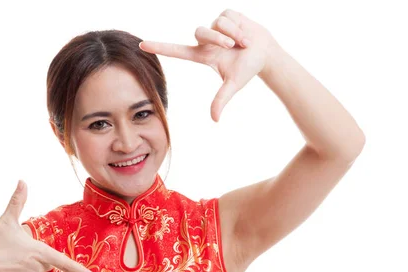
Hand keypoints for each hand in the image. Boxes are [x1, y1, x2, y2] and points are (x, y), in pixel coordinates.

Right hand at [0, 181, 99, 271]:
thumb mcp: (6, 220)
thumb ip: (17, 201)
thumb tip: (22, 181)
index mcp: (40, 253)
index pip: (67, 264)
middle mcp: (38, 269)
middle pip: (46, 264)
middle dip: (36, 258)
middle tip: (17, 252)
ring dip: (26, 269)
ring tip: (8, 261)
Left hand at [139, 9, 280, 121]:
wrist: (265, 53)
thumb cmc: (247, 69)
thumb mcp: (234, 85)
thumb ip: (221, 100)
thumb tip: (214, 119)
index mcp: (202, 55)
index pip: (176, 50)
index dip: (160, 47)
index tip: (142, 45)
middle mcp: (205, 40)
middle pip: (200, 33)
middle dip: (218, 38)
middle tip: (232, 46)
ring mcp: (215, 26)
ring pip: (216, 23)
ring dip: (232, 33)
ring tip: (244, 43)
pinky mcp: (226, 15)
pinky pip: (228, 17)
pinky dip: (239, 26)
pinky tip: (245, 34)